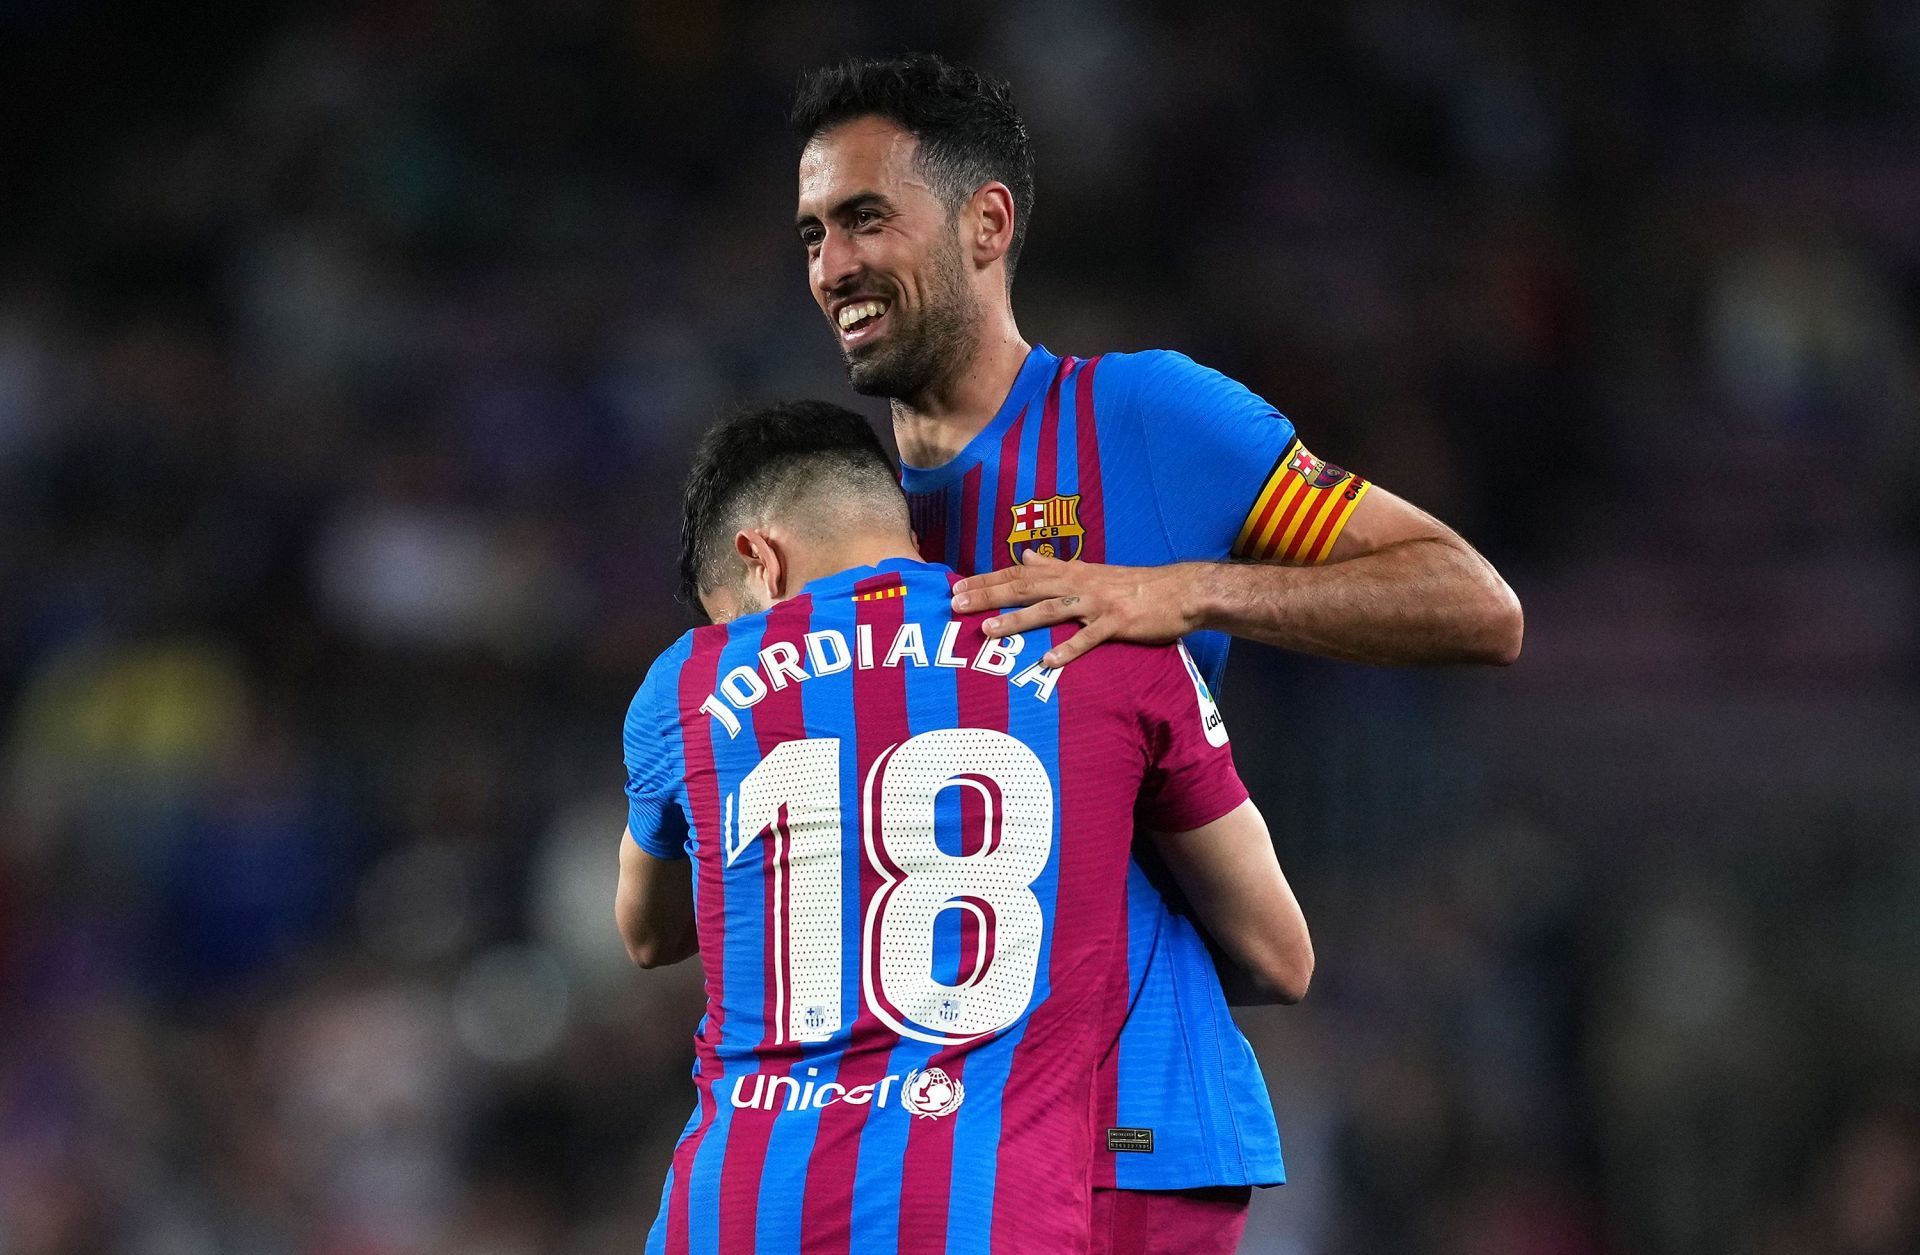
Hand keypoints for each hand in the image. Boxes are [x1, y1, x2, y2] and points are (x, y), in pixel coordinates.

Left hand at [949, 551, 1201, 666]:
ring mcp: (1097, 603)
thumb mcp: (1091, 570)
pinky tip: (1048, 662)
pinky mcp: (1117, 623)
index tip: (958, 585)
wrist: (1178, 592)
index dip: (988, 579)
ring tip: (988, 630)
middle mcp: (1078, 583)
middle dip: (989, 595)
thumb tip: (1029, 556)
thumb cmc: (1133, 585)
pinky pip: (1089, 638)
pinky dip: (1068, 649)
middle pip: (1025, 587)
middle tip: (957, 603)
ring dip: (1017, 619)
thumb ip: (1057, 565)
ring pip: (1050, 609)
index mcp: (1070, 572)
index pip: (1020, 572)